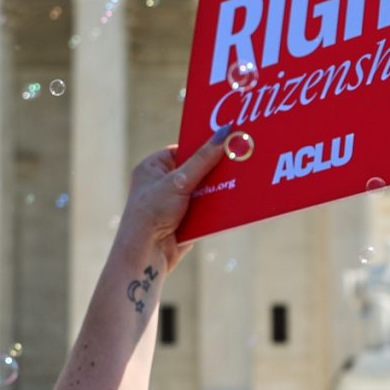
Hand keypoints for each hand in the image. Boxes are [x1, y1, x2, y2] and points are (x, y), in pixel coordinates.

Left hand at [115, 131, 229, 274]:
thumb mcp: (178, 182)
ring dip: (219, 188)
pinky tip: (235, 200)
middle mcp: (162, 183)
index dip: (203, 146)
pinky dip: (217, 206)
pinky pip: (206, 208)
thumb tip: (224, 134)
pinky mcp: (185, 220)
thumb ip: (202, 159)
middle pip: (197, 169)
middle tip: (240, 159)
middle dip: (215, 168)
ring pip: (204, 190)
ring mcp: (174, 202)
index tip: (226, 140)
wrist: (146, 255)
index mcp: (153, 167)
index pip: (183, 149)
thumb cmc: (152, 213)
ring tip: (243, 177)